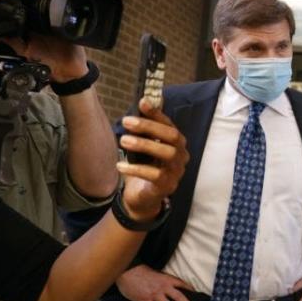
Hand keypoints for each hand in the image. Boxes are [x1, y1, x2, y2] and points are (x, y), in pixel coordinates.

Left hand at [0, 0, 86, 80]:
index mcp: (32, 26)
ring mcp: (56, 20)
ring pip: (50, 2)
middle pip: (37, 1)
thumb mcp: (25, 51)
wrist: (67, 69)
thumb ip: (12, 41)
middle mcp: (43, 21)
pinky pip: (64, 7)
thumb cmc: (47, 61)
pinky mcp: (67, 22)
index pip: (25, 8)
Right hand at [116, 264, 192, 300]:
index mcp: (167, 279)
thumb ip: (163, 282)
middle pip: (179, 297)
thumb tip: (168, 289)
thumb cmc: (141, 272)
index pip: (182, 284)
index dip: (190, 289)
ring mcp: (155, 294)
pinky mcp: (146, 300)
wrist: (128, 271)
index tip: (196, 294)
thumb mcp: (156, 274)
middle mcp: (163, 287)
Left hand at [117, 98, 188, 220]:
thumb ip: (145, 130)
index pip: (169, 124)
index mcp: (177, 144)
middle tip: (127, 121)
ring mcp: (176, 171)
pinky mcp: (167, 185)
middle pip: (172, 136)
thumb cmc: (144, 168)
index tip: (142, 102)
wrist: (142, 198)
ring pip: (167, 153)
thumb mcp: (144, 148)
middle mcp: (181, 155)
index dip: (157, 113)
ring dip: (144, 145)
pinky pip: (154, 174)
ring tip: (123, 140)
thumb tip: (142, 102)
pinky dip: (136, 169)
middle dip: (149, 126)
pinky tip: (120, 165)